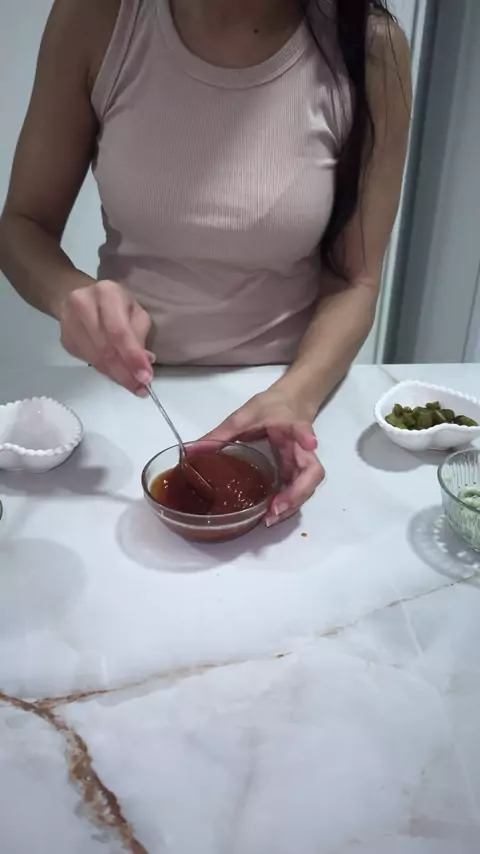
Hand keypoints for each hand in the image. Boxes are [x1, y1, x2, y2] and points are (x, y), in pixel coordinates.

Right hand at [59, 280, 153, 394]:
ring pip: (96, 359)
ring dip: (116, 376)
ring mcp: (69, 323)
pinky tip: (117, 374)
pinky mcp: (65, 340)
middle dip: (126, 373)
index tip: (145, 377)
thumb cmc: (114, 302)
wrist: (76, 295)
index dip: (132, 357)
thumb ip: (139, 334)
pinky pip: (88, 361)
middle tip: (141, 388)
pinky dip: (106, 371)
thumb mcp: (134, 310)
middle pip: (105, 349)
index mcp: (106, 293)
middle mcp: (83, 305)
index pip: (119, 331)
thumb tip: (145, 362)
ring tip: (133, 386)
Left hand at [203, 387, 324, 525]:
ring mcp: (302, 460)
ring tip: (270, 518)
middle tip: (276, 507)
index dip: (305, 436)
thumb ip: (220, 434)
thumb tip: (190, 450)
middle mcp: (301, 446)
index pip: (301, 428)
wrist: (290, 402)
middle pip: (312, 471)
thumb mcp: (243, 416)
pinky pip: (298, 489)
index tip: (310, 444)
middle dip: (298, 492)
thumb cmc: (269, 407)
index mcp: (288, 424)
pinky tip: (271, 514)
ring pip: (308, 485)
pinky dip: (288, 504)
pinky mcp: (298, 470)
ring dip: (293, 503)